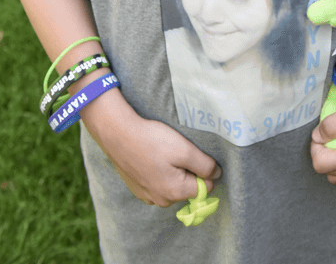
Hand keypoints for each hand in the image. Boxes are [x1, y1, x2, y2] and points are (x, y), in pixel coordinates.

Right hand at [80, 88, 221, 206]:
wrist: (118, 135)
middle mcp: (162, 200)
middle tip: (176, 150)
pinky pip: (157, 183)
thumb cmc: (153, 141)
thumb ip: (205, 165)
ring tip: (163, 151)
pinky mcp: (138, 189)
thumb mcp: (185, 150)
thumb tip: (217, 175)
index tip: (192, 153)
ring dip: (173, 171)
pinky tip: (152, 157)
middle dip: (188, 170)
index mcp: (176, 192)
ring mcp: (148, 196)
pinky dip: (159, 172)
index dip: (204, 169)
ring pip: (172, 185)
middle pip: (188, 187)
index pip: (205, 187)